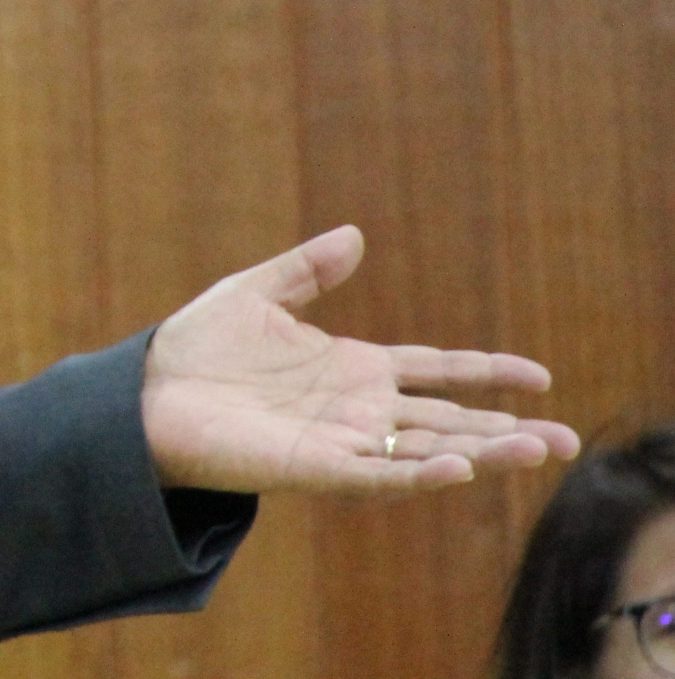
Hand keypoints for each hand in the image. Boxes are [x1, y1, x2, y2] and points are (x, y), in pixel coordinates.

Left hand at [141, 224, 580, 494]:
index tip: (539, 375)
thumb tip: (356, 235)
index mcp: (352, 368)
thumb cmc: (196, 349)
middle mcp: (356, 409)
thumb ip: (307, 269)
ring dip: (482, 454)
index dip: (485, 371)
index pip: (435, 371)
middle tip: (567, 439)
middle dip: (506, 430)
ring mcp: (338, 441)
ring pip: (425, 452)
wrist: (144, 394)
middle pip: (447, 420)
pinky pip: (374, 476)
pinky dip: (416, 474)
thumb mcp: (256, 294)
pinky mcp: (311, 467)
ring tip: (538, 451)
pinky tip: (458, 468)